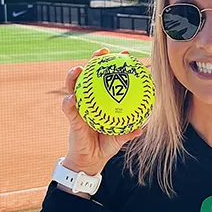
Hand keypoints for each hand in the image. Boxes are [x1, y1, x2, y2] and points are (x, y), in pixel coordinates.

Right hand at [61, 48, 142, 176]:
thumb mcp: (120, 137)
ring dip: (74, 76)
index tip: (125, 55)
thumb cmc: (106, 145)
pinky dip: (68, 103)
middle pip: (91, 75)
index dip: (115, 65)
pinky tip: (70, 99)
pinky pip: (69, 109)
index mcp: (102, 100)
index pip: (108, 78)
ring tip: (79, 69)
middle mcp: (89, 100)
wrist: (91, 160)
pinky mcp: (72, 119)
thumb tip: (142, 127)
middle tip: (103, 51)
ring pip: (74, 87)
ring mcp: (79, 107)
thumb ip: (129, 131)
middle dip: (95, 60)